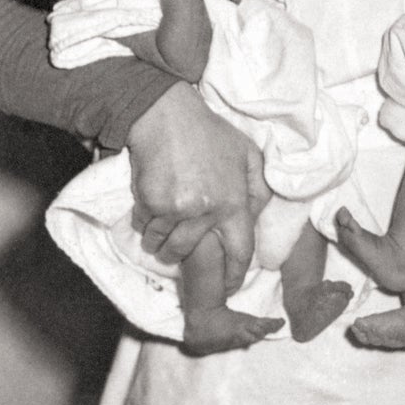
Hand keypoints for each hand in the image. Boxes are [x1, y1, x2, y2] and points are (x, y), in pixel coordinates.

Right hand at [126, 84, 270, 292]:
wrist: (167, 116)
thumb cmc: (211, 134)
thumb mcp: (249, 155)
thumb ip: (259, 189)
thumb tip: (256, 219)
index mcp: (234, 201)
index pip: (240, 251)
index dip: (234, 275)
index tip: (228, 288)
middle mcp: (206, 211)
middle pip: (192, 256)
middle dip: (184, 260)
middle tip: (180, 254)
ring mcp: (176, 209)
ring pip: (165, 246)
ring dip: (161, 246)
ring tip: (161, 237)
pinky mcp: (149, 203)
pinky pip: (145, 228)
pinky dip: (146, 226)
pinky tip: (150, 212)